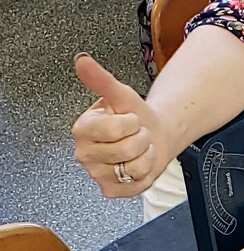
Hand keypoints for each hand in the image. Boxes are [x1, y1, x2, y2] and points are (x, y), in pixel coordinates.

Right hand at [71, 54, 169, 196]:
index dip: (131, 123)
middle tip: (135, 135)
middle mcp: (85, 153)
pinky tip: (138, 165)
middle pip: (125, 150)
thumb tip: (83, 61)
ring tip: (138, 149)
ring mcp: (97, 173)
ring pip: (133, 168)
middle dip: (141, 139)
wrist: (154, 134)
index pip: (113, 129)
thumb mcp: (121, 94)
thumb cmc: (135, 116)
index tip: (129, 120)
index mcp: (83, 129)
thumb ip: (101, 79)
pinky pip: (136, 185)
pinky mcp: (110, 189)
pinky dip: (145, 175)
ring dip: (145, 157)